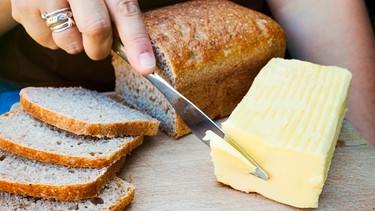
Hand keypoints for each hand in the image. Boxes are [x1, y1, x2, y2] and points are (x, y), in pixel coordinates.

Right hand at [11, 0, 154, 74]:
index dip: (137, 41)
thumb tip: (141, 58)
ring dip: (76, 42)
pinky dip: (55, 39)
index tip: (146, 67)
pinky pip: (48, 42)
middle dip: (101, 47)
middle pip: (95, 29)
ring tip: (70, 20)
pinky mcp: (22, 9)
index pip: (124, 11)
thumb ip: (120, 16)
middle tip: (99, 45)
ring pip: (70, 42)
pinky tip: (53, 19)